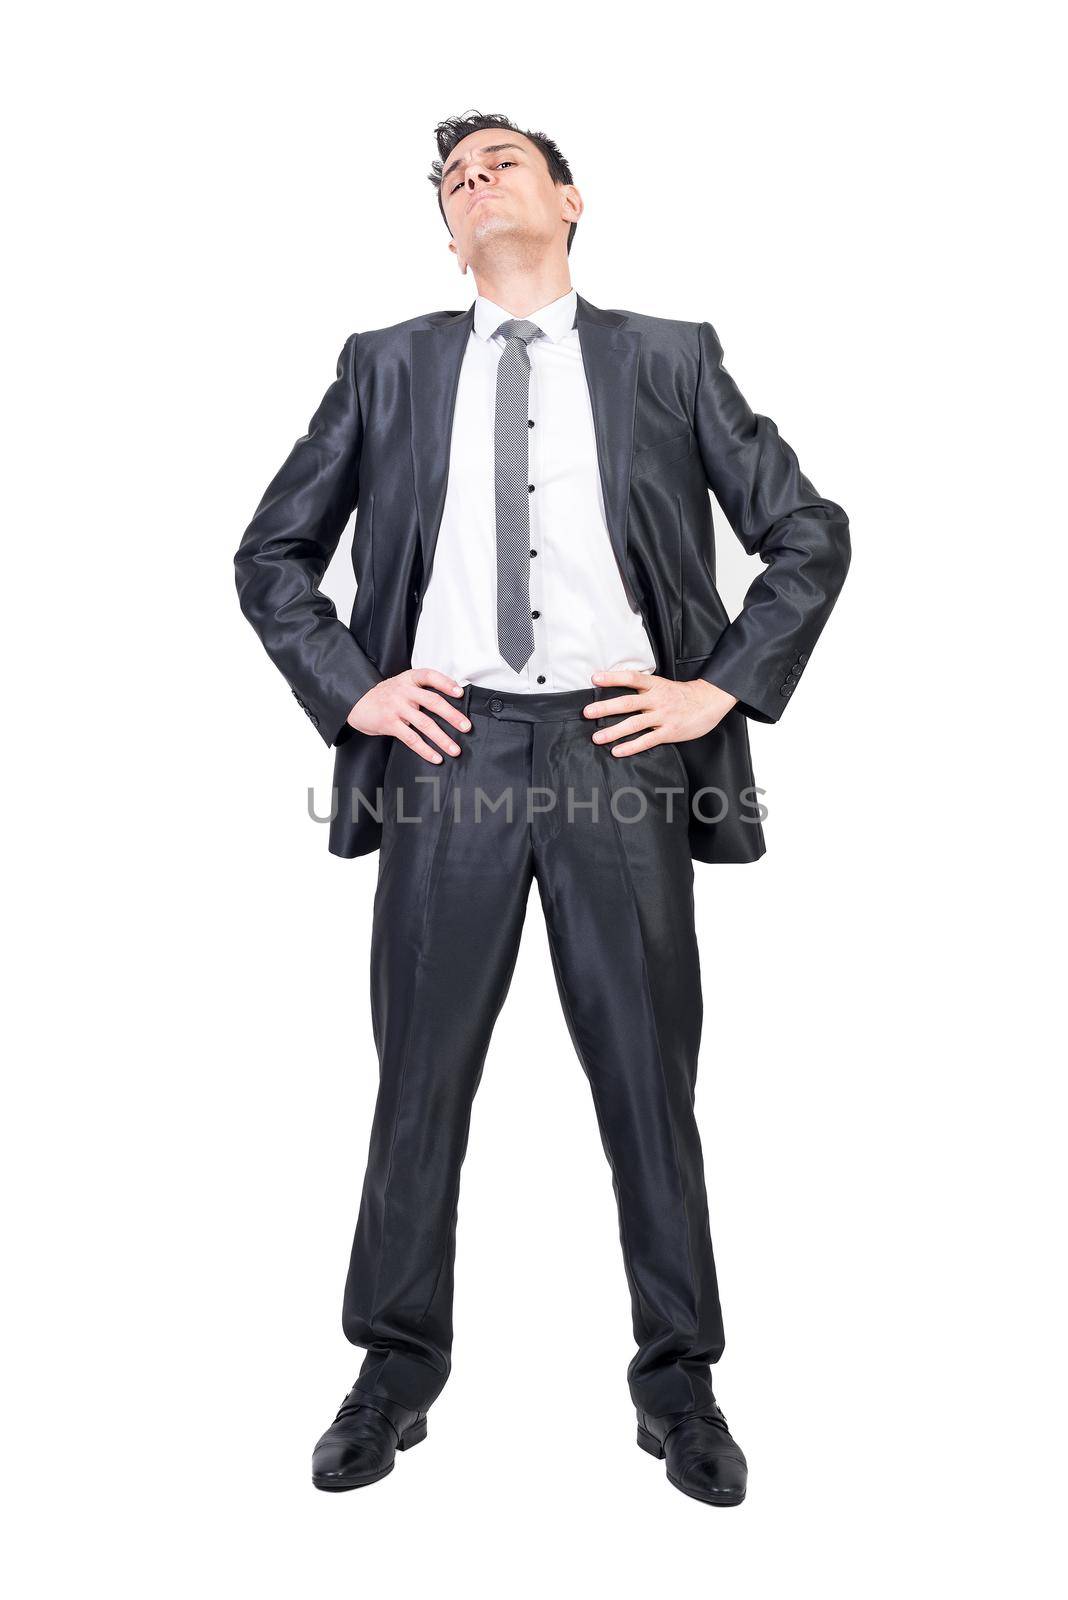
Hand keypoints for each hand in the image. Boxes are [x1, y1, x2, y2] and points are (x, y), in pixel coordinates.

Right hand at [346, 668, 469, 763]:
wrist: (356, 702)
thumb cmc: (385, 695)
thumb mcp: (402, 684)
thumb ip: (420, 690)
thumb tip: (450, 704)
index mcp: (409, 679)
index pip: (430, 676)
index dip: (446, 683)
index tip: (460, 693)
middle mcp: (404, 691)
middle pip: (433, 702)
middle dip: (452, 716)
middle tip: (466, 727)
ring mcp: (396, 707)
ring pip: (425, 724)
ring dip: (442, 739)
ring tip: (455, 750)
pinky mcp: (389, 723)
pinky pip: (411, 738)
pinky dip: (425, 750)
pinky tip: (436, 757)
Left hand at [584, 669, 737, 755]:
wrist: (709, 702)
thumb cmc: (682, 695)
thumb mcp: (663, 684)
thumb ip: (644, 688)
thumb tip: (618, 689)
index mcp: (655, 685)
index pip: (631, 678)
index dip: (613, 677)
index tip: (595, 678)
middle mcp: (657, 699)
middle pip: (628, 702)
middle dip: (606, 707)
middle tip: (587, 712)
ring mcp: (663, 716)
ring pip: (634, 724)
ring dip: (614, 731)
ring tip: (597, 737)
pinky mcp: (669, 732)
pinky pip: (647, 741)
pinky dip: (631, 747)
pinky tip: (617, 751)